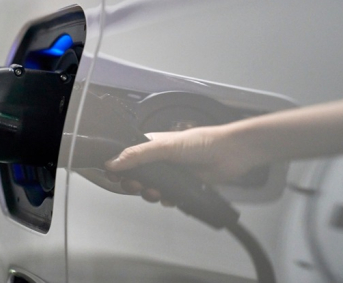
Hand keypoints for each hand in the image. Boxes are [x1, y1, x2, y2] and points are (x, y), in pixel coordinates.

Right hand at [104, 127, 257, 203]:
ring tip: (156, 193)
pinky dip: (167, 200)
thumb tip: (112, 162)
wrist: (230, 154)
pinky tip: (172, 197)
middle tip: (137, 186)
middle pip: (136, 176)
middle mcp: (158, 159)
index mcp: (150, 145)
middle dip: (134, 184)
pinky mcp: (182, 186)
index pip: (127, 156)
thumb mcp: (164, 147)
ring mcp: (170, 174)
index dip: (119, 167)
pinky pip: (167, 198)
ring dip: (150, 194)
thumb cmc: (200, 142)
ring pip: (151, 189)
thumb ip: (137, 155)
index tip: (113, 175)